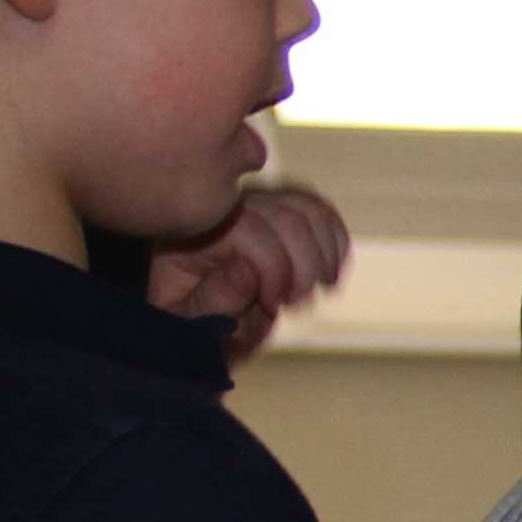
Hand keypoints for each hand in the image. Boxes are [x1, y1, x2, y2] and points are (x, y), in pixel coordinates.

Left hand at [145, 182, 351, 365]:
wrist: (191, 313)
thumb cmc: (187, 319)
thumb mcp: (186, 320)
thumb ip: (212, 300)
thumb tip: (247, 271)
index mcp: (196, 228)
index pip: (251, 230)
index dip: (275, 271)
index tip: (275, 307)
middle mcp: (227, 204)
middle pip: (290, 219)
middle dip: (305, 268)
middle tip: (295, 305)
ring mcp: (256, 202)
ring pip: (312, 211)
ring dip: (324, 258)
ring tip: (315, 292)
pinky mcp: (282, 207)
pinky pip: (322, 211)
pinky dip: (336, 244)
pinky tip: (329, 277)